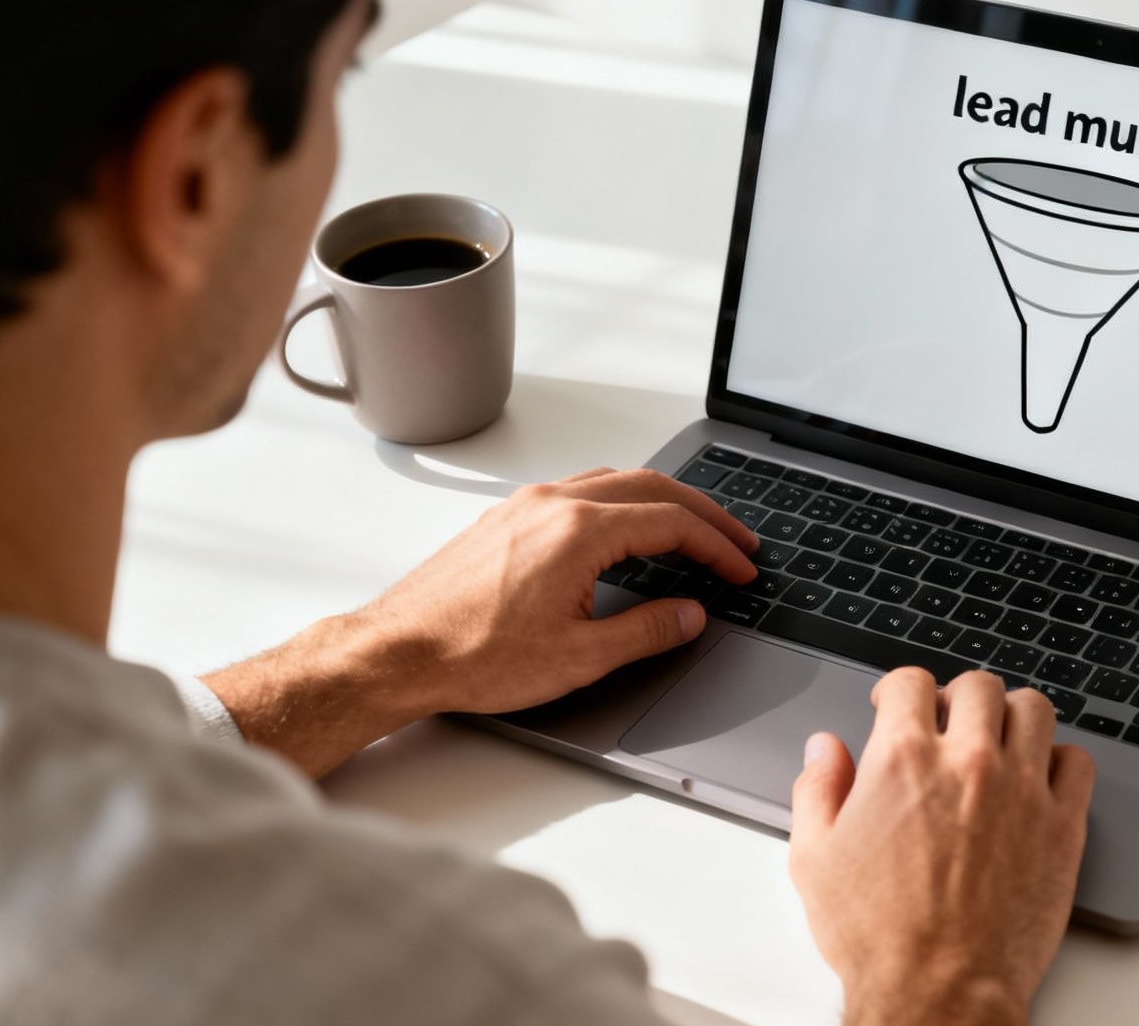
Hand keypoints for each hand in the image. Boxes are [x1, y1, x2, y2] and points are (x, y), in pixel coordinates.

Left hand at [204, 467, 757, 775]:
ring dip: (663, 501)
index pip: (673, 523)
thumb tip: (688, 614)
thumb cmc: (472, 656)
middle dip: (704, 514)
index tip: (741, 569)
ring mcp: (526, 505)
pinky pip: (581, 489)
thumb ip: (645, 630)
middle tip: (737, 541)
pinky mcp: (506, 517)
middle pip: (652, 487)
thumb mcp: (579, 657)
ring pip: (615, 482)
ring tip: (693, 530)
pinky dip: (622, 502)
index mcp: (579, 531)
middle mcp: (553, 503)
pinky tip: (627, 530)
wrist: (397, 652)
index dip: (717, 546)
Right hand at [788, 668, 1095, 1025]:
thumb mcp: (815, 858)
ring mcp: (1022, 790)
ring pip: (1034, 710)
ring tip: (999, 740)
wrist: (937, 990)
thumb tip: (825, 750)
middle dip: (959, 696)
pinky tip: (1038, 779)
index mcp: (903, 758)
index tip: (899, 705)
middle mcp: (968, 762)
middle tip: (950, 721)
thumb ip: (817, 790)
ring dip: (1013, 717)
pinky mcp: (1062, 826)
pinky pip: (1077, 762)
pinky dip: (1059, 761)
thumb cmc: (878, 936)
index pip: (911, 681)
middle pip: (979, 686)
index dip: (900, 690)